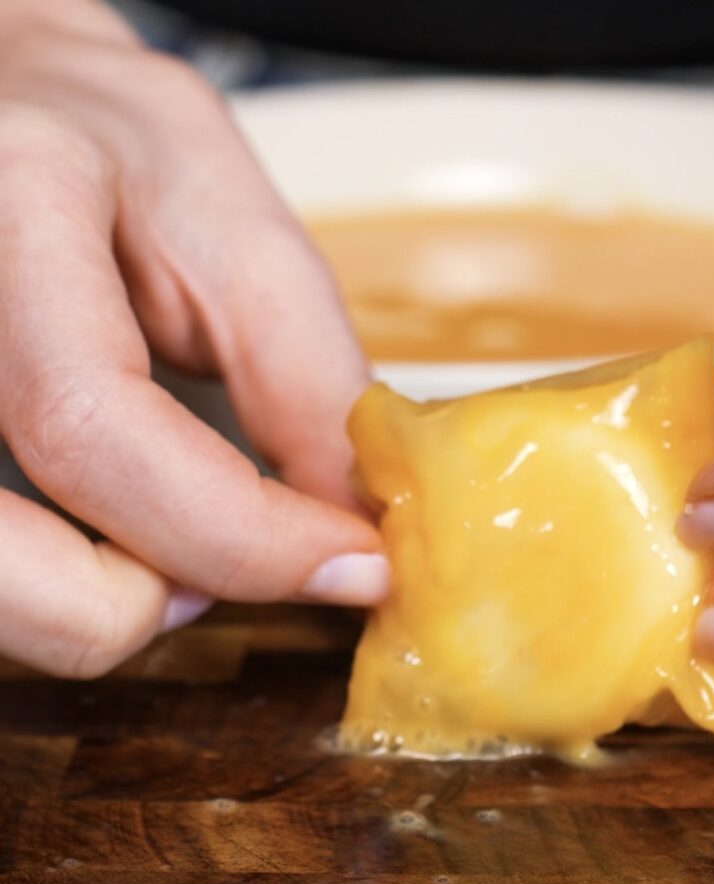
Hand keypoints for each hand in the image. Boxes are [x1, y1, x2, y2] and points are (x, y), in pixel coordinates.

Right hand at [0, 0, 386, 677]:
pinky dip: (55, 589)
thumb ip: (304, 381)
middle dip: (133, 607)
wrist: (16, 117)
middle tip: (233, 563)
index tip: (351, 564)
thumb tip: (353, 528)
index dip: (241, 533)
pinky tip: (110, 531)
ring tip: (171, 538)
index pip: (94, 424)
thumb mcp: (242, 241)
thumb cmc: (125, 161)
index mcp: (13, 206)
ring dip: (88, 608)